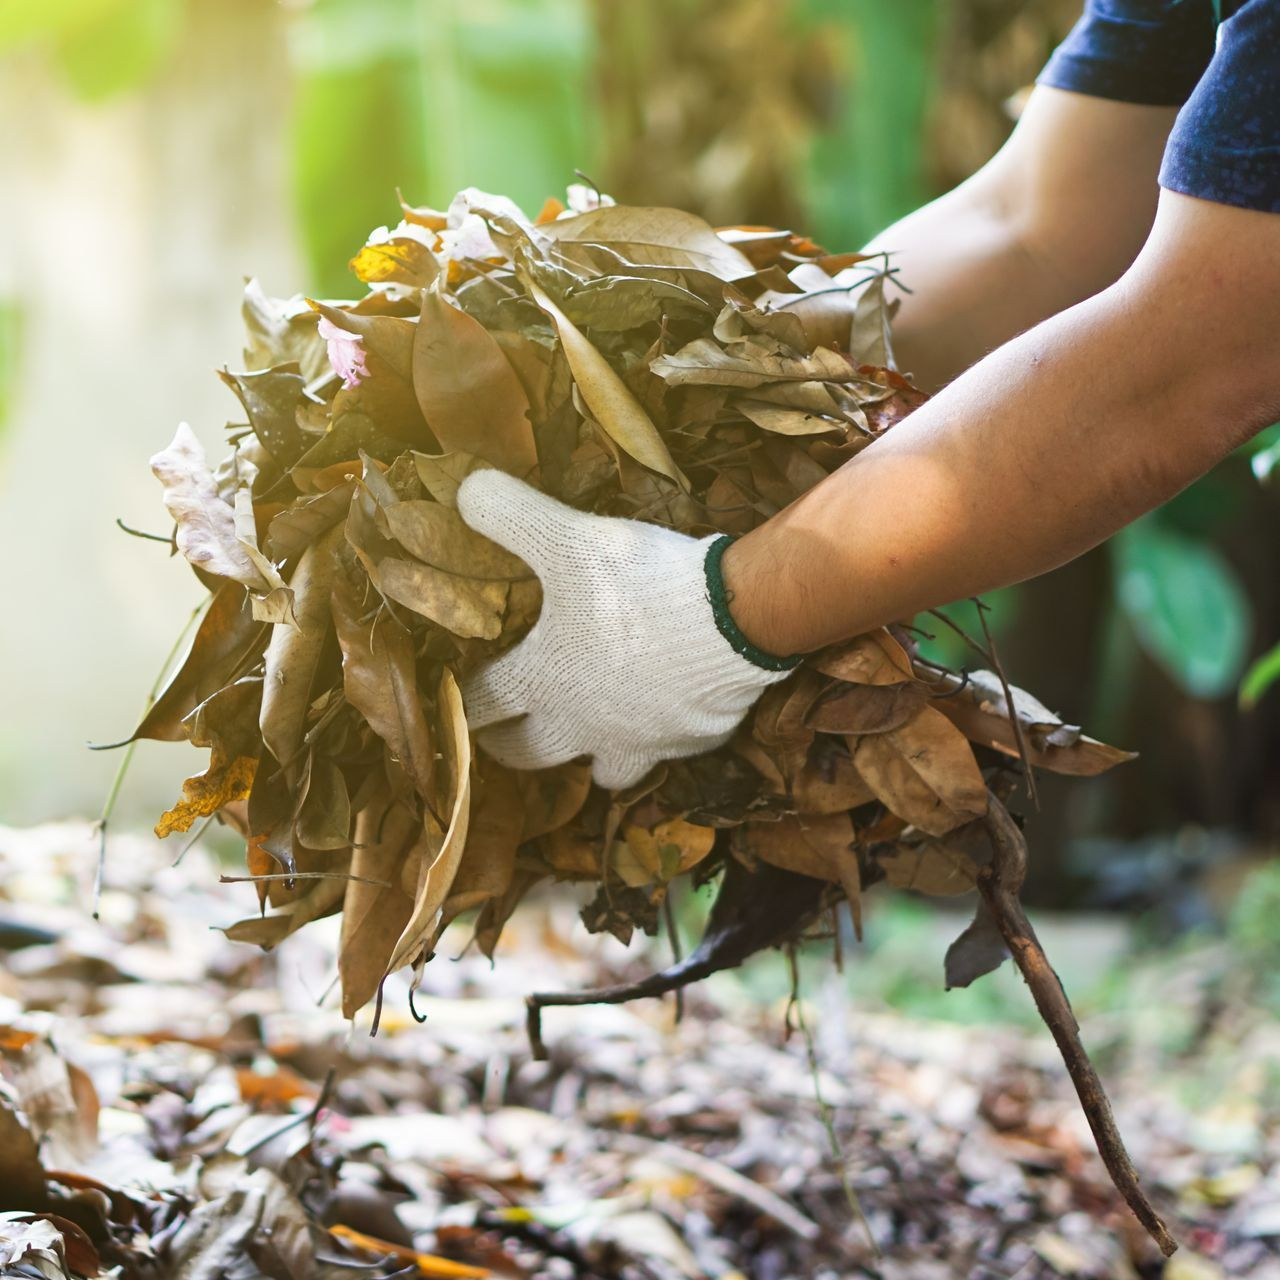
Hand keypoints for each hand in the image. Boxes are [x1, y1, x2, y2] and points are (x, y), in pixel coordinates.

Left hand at [455, 470, 798, 788]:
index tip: (460, 695)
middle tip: (505, 731)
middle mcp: (579, 725)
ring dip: (585, 760)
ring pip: (598, 773)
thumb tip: (463, 489)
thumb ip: (509, 514)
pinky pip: (661, 756)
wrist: (730, 620)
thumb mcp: (566, 536)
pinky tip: (661, 717)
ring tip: (586, 739)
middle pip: (528, 754)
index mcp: (539, 681)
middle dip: (508, 745)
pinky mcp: (683, 744)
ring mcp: (634, 741)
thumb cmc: (639, 583)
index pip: (481, 704)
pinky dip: (654, 743)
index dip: (464, 699)